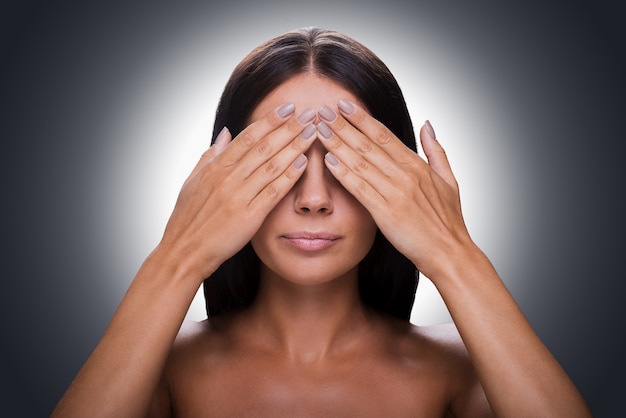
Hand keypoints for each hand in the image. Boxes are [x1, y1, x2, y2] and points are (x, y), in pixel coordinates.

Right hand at [156, 104, 316, 281]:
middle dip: (289, 128)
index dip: (270, 121)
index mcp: (215, 167)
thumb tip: (226, 132)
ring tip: (313, 132)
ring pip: (271, 165)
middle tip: (309, 113)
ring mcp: (238, 196)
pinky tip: (304, 162)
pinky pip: (273, 192)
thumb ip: (211, 155)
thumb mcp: (193, 180)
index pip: (247, 137)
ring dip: (294, 146)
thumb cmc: (188, 218)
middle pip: (264, 146)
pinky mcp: (249, 216)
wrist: (184, 251)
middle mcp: (227, 178)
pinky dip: (289, 175)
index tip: (288, 108)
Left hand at [317, 101, 473, 279]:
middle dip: (343, 125)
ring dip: (337, 144)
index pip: (383, 135)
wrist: (449, 253)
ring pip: (361, 162)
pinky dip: (343, 174)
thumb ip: (436, 150)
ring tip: (319, 129)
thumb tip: (427, 124)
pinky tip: (328, 161)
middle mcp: (406, 175)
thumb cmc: (448, 220)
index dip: (361, 119)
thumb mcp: (448, 180)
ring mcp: (396, 193)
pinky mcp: (386, 213)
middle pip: (368, 144)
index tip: (343, 105)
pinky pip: (360, 189)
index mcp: (417, 166)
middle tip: (322, 110)